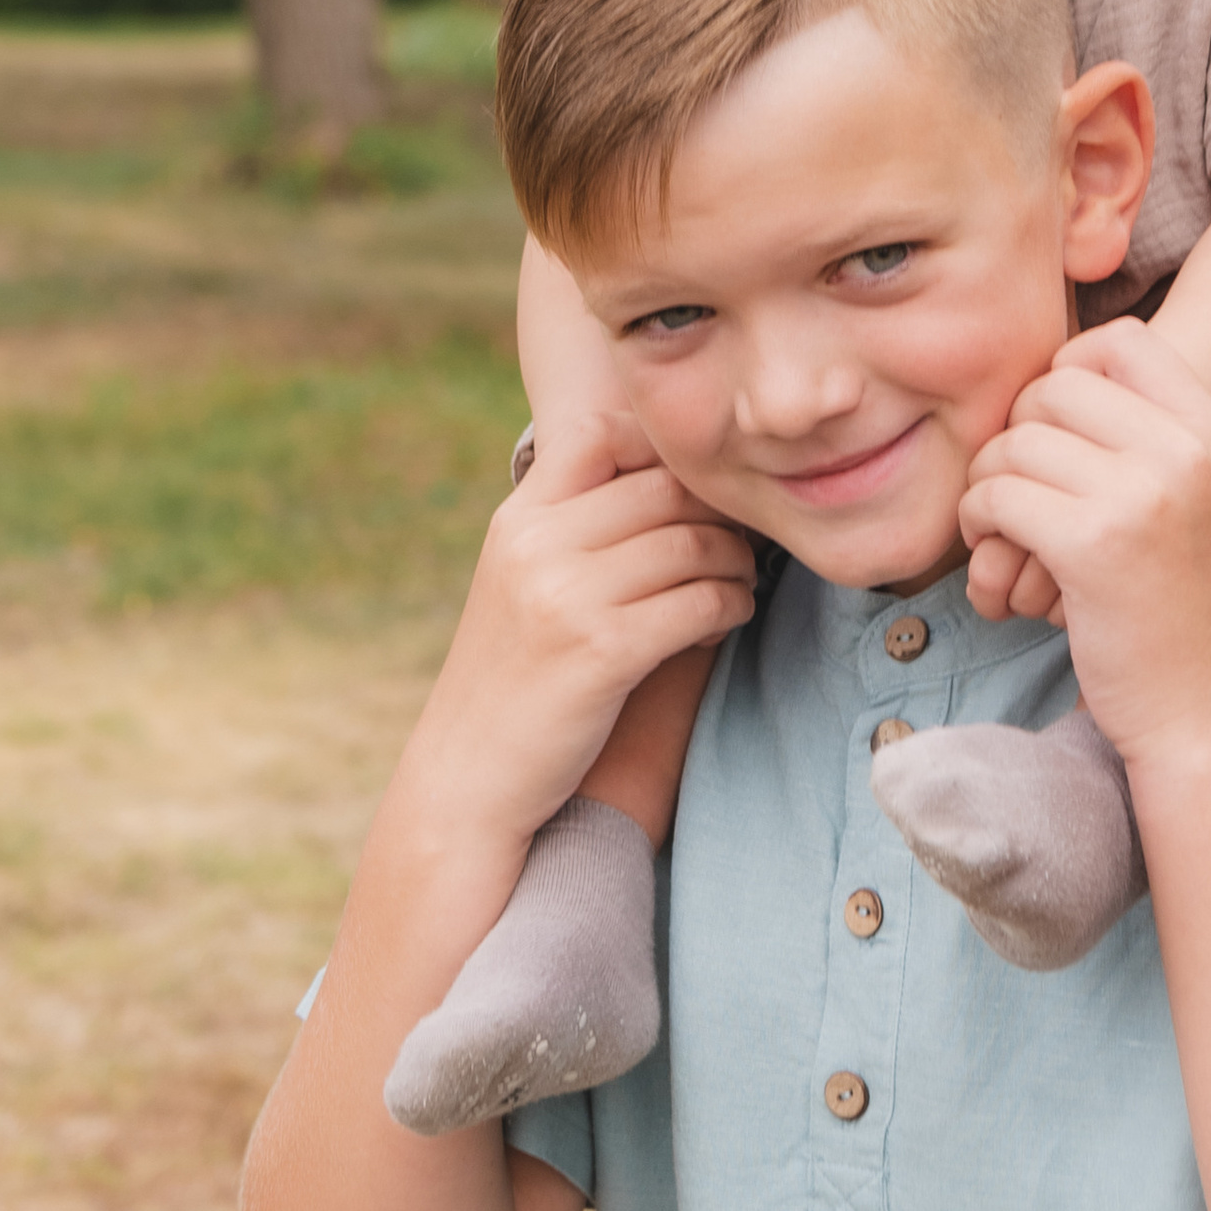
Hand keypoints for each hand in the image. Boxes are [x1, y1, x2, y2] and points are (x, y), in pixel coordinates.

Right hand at [419, 413, 755, 846]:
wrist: (468, 777)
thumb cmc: (512, 679)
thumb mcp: (520, 582)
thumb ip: (574, 530)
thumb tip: (669, 484)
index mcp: (519, 519)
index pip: (600, 433)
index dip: (661, 448)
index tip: (693, 491)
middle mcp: (537, 544)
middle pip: (665, 487)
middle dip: (720, 513)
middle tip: (742, 542)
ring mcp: (567, 596)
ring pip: (693, 544)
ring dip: (735, 563)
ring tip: (739, 583)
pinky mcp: (603, 651)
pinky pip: (700, 603)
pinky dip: (731, 606)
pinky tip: (729, 618)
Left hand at [957, 321, 1210, 764]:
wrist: (1210, 713)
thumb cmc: (1185, 610)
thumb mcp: (1197, 500)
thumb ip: (1145, 436)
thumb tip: (1052, 375)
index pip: (1119, 342)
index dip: (1066, 373)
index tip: (1053, 432)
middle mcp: (1186, 450)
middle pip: (1054, 387)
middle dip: (1016, 433)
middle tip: (1014, 487)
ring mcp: (1143, 495)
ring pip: (1017, 443)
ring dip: (988, 483)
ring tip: (999, 528)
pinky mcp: (1093, 546)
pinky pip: (999, 496)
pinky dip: (979, 522)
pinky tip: (995, 553)